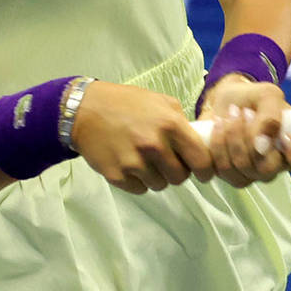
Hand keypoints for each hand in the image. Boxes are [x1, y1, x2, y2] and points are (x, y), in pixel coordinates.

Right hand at [71, 81, 216, 193]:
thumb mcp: (160, 101)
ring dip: (155, 176)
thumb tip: (198, 142)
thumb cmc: (125, 103)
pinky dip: (137, 181)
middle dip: (175, 171)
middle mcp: (154, 145)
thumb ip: (181, 121)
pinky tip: (128, 164)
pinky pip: (139, 189)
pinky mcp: (117, 175)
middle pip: (180, 177)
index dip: (205, 170)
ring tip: (143, 159)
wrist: (84, 110)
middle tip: (165, 161)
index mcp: (170, 125)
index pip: (200, 160)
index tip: (203, 174)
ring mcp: (134, 162)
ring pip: (159, 185)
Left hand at [198, 77, 290, 186]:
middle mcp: (277, 165)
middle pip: (267, 171)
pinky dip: (214, 146)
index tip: (284, 136)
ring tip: (229, 115)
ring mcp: (253, 174)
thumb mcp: (268, 95)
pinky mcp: (229, 174)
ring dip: (230, 139)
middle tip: (245, 112)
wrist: (226, 99)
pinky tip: (216, 126)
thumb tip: (262, 145)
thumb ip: (271, 116)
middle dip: (249, 139)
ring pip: (241, 172)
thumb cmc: (254, 98)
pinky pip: (218, 172)